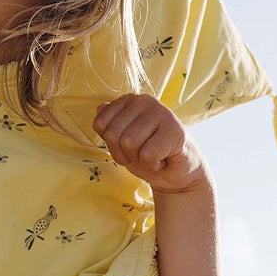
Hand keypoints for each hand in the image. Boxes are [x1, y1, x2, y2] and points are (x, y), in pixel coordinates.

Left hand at [92, 93, 209, 193]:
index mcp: (130, 101)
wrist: (177, 175)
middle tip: (142, 154)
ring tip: (153, 156)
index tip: (127, 148)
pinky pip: (148, 155)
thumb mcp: (121, 142)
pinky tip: (163, 160)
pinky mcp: (176, 130)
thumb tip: (100, 108)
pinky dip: (153, 165)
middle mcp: (144, 101)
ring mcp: (161, 112)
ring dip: (139, 160)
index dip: (111, 145)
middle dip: (124, 154)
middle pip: (114, 134)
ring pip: (129, 143)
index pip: (100, 123)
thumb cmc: (148, 156)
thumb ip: (109, 126)